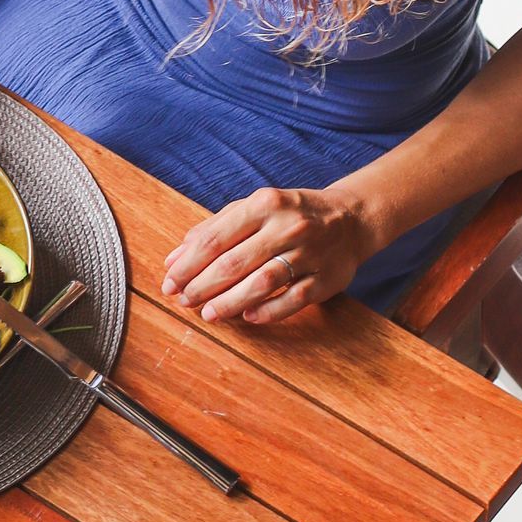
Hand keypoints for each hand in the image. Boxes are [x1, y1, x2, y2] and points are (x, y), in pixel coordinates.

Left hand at [162, 185, 376, 325]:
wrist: (351, 219)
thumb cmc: (290, 215)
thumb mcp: (254, 208)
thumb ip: (213, 229)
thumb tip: (173, 259)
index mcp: (264, 204)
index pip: (215, 238)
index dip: (187, 264)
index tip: (169, 282)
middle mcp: (287, 226)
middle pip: (234, 263)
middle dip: (202, 286)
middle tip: (184, 301)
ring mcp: (309, 254)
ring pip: (262, 282)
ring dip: (229, 302)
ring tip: (208, 314)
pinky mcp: (326, 279)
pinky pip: (293, 299)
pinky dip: (267, 311)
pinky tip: (246, 317)